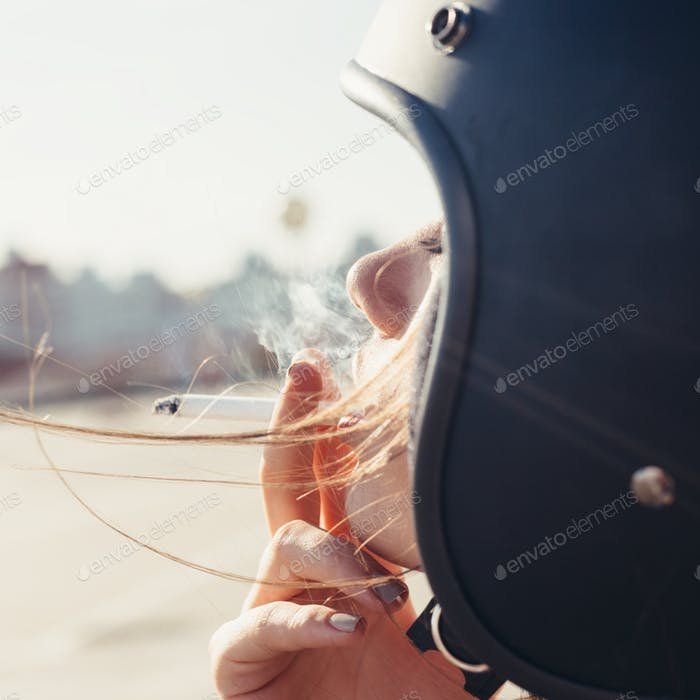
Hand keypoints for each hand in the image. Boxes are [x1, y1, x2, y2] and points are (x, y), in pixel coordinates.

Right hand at [210, 349, 470, 698]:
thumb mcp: (455, 659)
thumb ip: (476, 616)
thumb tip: (528, 569)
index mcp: (351, 562)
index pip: (341, 483)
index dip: (344, 431)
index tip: (358, 372)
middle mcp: (307, 575)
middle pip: (289, 480)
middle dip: (295, 422)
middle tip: (307, 367)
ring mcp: (270, 610)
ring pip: (282, 544)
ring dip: (335, 557)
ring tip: (384, 596)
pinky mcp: (240, 661)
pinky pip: (255, 624)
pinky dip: (301, 619)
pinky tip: (348, 627)